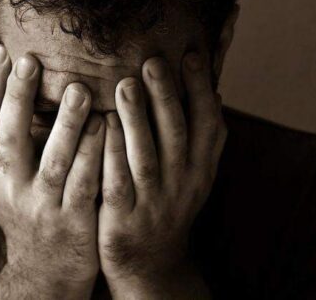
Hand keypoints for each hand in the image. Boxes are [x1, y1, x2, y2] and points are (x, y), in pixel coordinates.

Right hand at [0, 46, 104, 298]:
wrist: (46, 273)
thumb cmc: (36, 214)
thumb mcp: (14, 183)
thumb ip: (19, 145)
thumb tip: (26, 90)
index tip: (5, 53)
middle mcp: (12, 188)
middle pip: (11, 137)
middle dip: (18, 97)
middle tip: (31, 61)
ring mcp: (42, 207)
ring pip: (52, 161)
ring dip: (65, 124)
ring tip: (80, 89)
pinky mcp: (73, 222)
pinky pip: (85, 183)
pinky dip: (94, 154)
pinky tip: (107, 127)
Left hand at [98, 53, 225, 297]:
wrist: (152, 260)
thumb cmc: (171, 202)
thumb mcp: (196, 173)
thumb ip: (203, 136)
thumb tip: (214, 90)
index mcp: (202, 169)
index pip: (207, 124)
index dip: (200, 90)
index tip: (190, 55)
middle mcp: (183, 184)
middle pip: (177, 136)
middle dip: (166, 97)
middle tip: (153, 61)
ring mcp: (153, 203)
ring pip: (146, 158)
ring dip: (137, 120)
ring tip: (124, 85)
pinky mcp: (123, 219)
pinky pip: (116, 183)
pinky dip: (110, 155)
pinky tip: (101, 126)